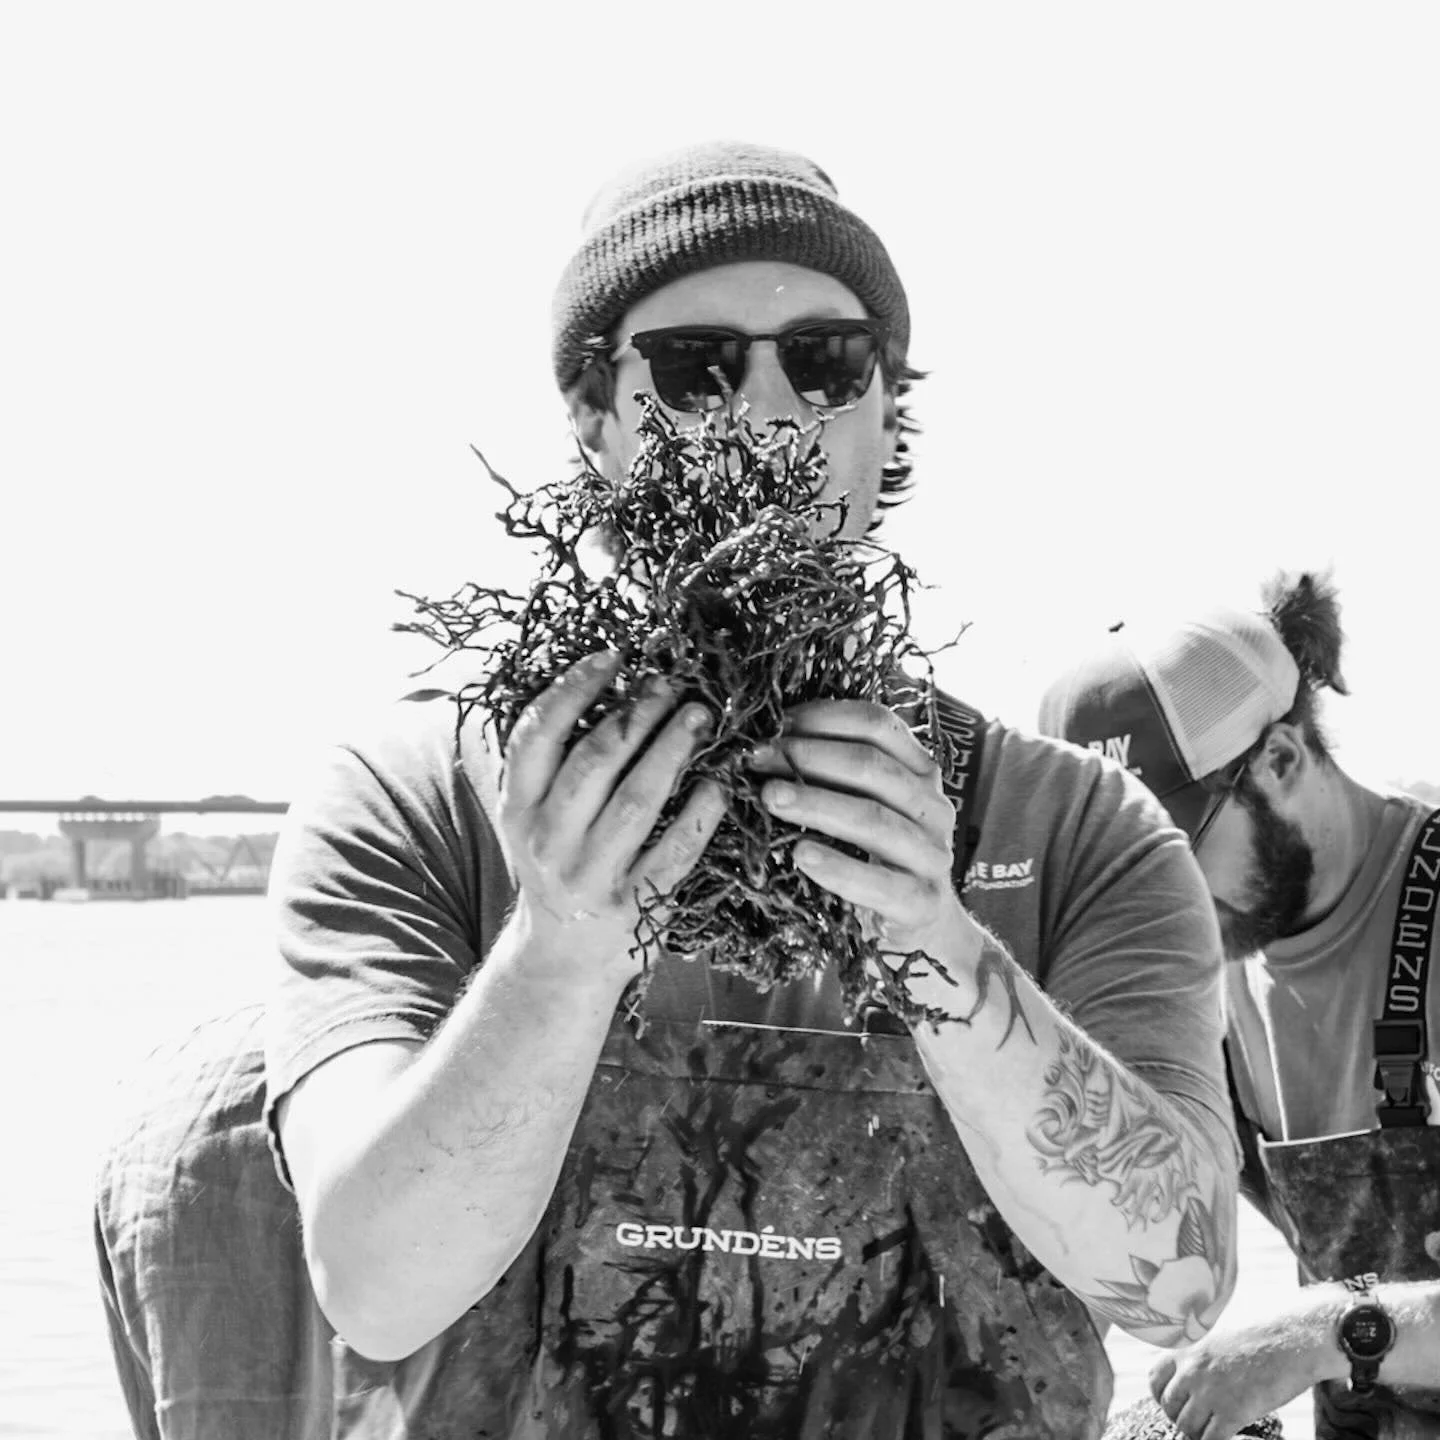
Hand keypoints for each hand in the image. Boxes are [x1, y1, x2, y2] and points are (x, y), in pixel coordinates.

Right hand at [498, 652, 726, 982]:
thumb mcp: (532, 816)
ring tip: (700, 715)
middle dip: (635, 715)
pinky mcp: (636, 907)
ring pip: (636, 802)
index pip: (534, 737)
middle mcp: (548, 843)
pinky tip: (721, 782)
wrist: (563, 958)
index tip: (613, 655)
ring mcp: (591, 877)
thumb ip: (555, 760)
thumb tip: (613, 679)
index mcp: (517, 810)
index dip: (572, 689)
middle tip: (670, 682)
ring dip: (671, 751)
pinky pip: (675, 851)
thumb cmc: (558, 863)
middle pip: (593, 763)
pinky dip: (700, 813)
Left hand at [750, 699, 961, 958]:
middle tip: (757, 759)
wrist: (920, 922)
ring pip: (874, 819)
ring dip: (816, 803)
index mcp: (919, 771)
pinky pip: (880, 884)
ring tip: (770, 798)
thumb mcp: (863, 803)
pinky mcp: (921, 902)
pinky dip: (838, 867)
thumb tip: (768, 738)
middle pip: (872, 767)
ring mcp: (932, 855)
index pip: (877, 725)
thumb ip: (833, 772)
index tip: (775, 723)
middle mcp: (932, 806)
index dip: (824, 717)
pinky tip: (800, 855)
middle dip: (808, 757)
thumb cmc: (876, 853)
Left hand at [1149, 1290, 1344, 1439]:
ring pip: (1187, 1427)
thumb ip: (1199, 1354)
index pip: (1155, 1379)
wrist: (1294, 1339)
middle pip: (1169, 1407)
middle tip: (1201, 1419)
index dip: (1164, 1396)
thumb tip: (1191, 1372)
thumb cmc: (1262, 1336)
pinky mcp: (1233, 1411)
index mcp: (1186, 1348)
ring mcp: (1210, 1391)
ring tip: (1216, 1428)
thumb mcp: (1218, 1336)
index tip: (1179, 1402)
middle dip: (1183, 1417)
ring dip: (1199, 1432)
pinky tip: (1230, 1434)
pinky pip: (1210, 1439)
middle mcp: (1192, 1369)